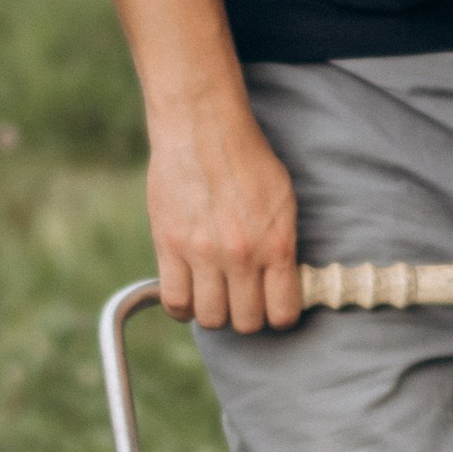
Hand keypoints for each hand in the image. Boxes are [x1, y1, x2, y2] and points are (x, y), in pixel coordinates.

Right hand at [148, 98, 301, 330]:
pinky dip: (182, 308)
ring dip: (215, 313)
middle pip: (245, 322)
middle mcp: (241, 256)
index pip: (282, 314)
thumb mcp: (283, 202)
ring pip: (210, 318)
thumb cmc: (248, 160)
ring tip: (215, 295)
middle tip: (243, 300)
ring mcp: (202, 253)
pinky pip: (174, 301)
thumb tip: (283, 282)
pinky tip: (189, 293)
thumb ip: (281, 245)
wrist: (204, 129)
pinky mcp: (169, 246)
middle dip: (247, 316)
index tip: (273, 309)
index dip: (279, 317)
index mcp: (276, 245)